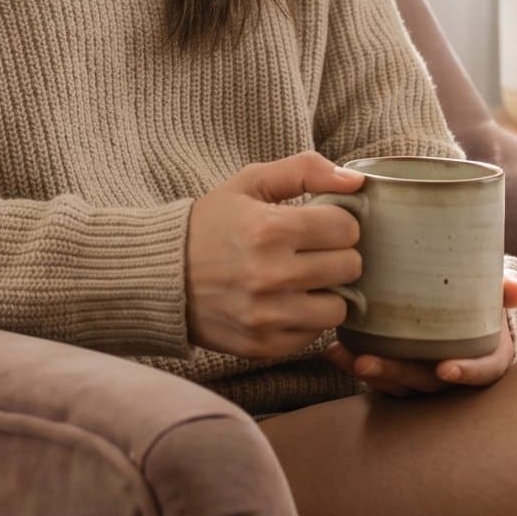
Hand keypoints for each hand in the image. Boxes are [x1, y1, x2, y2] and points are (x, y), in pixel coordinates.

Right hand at [184, 151, 368, 359]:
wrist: (160, 276)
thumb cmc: (210, 224)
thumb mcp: (249, 183)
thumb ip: (304, 170)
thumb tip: (356, 180)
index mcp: (269, 229)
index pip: (346, 228)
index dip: (337, 222)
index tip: (319, 224)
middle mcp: (271, 276)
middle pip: (349, 267)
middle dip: (337, 254)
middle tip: (312, 251)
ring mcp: (268, 316)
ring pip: (339, 308)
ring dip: (327, 291)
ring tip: (303, 279)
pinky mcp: (264, 346)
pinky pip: (314, 334)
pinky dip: (307, 318)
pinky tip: (286, 302)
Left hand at [323, 270, 516, 399]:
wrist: (464, 299)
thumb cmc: (484, 295)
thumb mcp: (497, 289)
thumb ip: (506, 286)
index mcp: (488, 357)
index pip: (482, 373)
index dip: (466, 373)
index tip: (444, 369)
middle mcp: (454, 373)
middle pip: (426, 383)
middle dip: (396, 374)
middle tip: (366, 361)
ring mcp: (424, 376)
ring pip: (397, 383)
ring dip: (369, 371)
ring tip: (343, 354)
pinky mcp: (399, 370)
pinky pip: (377, 374)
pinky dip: (354, 362)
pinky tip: (334, 349)